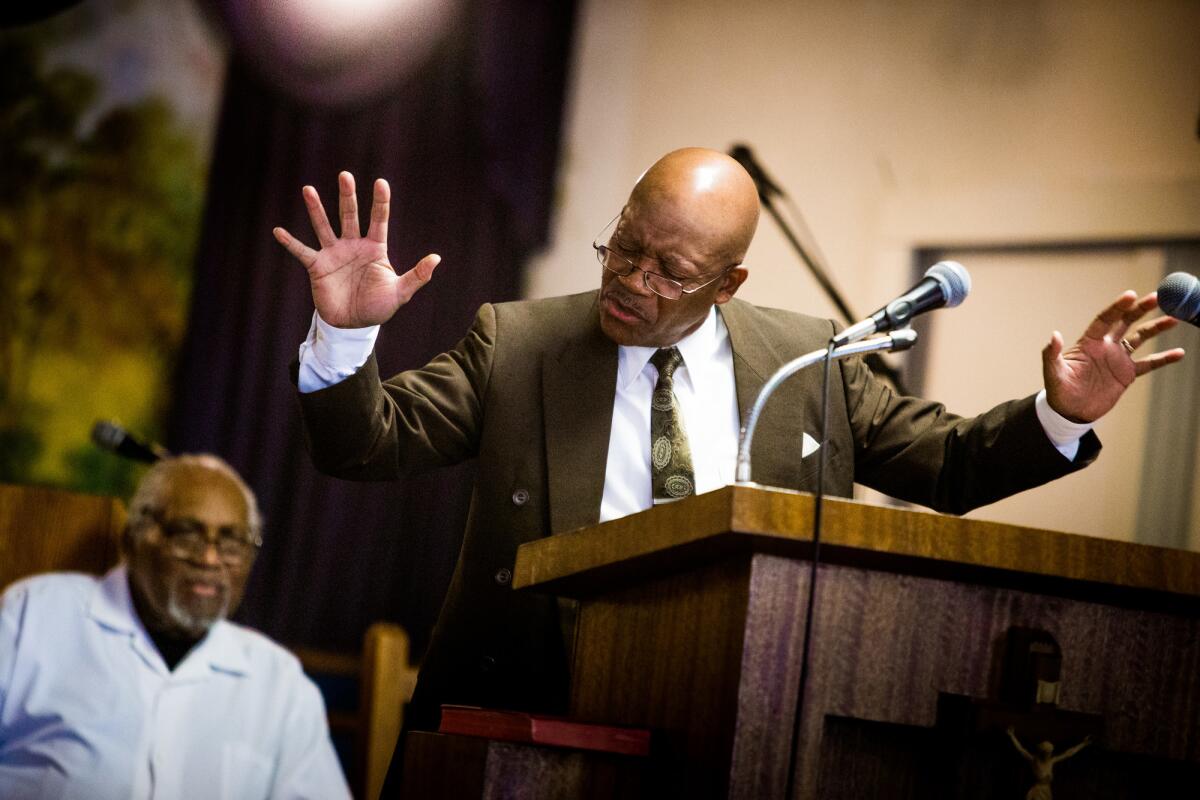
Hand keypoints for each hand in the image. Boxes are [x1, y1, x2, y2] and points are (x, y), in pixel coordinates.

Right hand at [273, 171, 440, 327]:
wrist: (353, 325)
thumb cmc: (378, 307)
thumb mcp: (400, 292)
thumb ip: (417, 276)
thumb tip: (437, 258)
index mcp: (374, 248)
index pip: (379, 219)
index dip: (380, 202)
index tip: (381, 182)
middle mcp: (353, 245)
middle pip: (349, 215)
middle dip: (347, 196)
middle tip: (345, 175)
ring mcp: (334, 254)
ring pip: (324, 226)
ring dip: (316, 209)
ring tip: (308, 190)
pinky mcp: (317, 267)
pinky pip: (302, 252)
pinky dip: (290, 242)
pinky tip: (278, 231)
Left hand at [1042, 291, 1184, 422]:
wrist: (1070, 412)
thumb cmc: (1059, 391)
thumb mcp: (1053, 372)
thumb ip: (1052, 354)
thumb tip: (1054, 335)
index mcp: (1088, 342)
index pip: (1105, 319)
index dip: (1117, 307)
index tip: (1131, 295)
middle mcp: (1105, 346)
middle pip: (1125, 321)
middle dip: (1140, 309)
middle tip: (1158, 297)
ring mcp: (1117, 359)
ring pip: (1140, 338)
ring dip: (1156, 328)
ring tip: (1174, 318)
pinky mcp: (1127, 374)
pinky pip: (1148, 363)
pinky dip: (1163, 358)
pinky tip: (1179, 353)